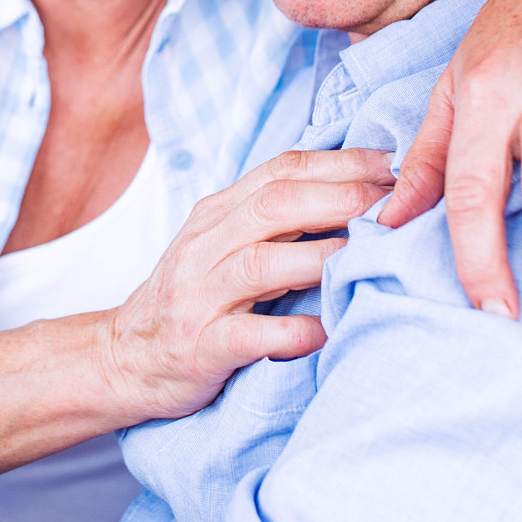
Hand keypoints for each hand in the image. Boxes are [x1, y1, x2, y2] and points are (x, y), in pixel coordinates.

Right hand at [100, 148, 392, 419]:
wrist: (125, 357)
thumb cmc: (194, 298)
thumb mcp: (224, 244)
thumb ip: (276, 219)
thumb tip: (358, 194)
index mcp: (217, 213)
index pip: (281, 170)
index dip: (341, 163)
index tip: (395, 165)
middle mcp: (205, 245)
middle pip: (275, 205)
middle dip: (341, 200)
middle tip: (395, 207)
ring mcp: (199, 295)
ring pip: (261, 263)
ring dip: (321, 258)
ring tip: (369, 259)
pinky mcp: (199, 347)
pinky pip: (247, 335)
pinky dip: (289, 333)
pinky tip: (324, 333)